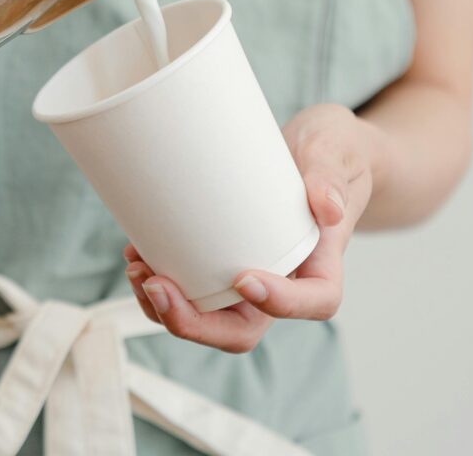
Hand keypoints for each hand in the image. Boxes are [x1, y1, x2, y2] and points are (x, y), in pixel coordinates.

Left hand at [123, 103, 379, 352]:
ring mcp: (248, 269)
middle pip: (244, 327)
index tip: (244, 278)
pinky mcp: (219, 255)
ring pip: (209, 314)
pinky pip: (191, 284)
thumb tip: (327, 207)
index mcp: (321, 261)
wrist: (313, 146)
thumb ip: (330, 175)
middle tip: (156, 286)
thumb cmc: (330, 150)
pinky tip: (136, 254)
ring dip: (168, 307)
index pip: (314, 301)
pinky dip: (160, 279)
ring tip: (137, 270)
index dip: (280, 304)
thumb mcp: (335, 150)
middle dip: (196, 322)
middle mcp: (283, 277)